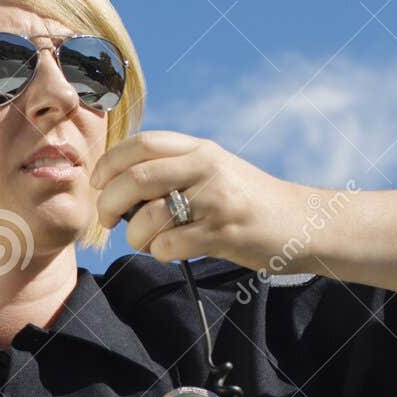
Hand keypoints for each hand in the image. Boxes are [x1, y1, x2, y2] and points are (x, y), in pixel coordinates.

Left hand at [90, 130, 317, 271]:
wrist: (299, 223)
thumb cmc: (245, 200)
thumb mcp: (213, 169)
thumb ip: (173, 169)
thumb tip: (117, 187)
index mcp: (200, 149)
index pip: (142, 144)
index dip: (109, 163)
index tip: (97, 183)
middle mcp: (207, 167)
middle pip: (135, 178)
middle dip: (108, 202)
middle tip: (107, 219)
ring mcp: (216, 199)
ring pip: (148, 216)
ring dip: (135, 235)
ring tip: (145, 241)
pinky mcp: (223, 232)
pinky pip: (169, 245)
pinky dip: (159, 253)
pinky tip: (171, 251)